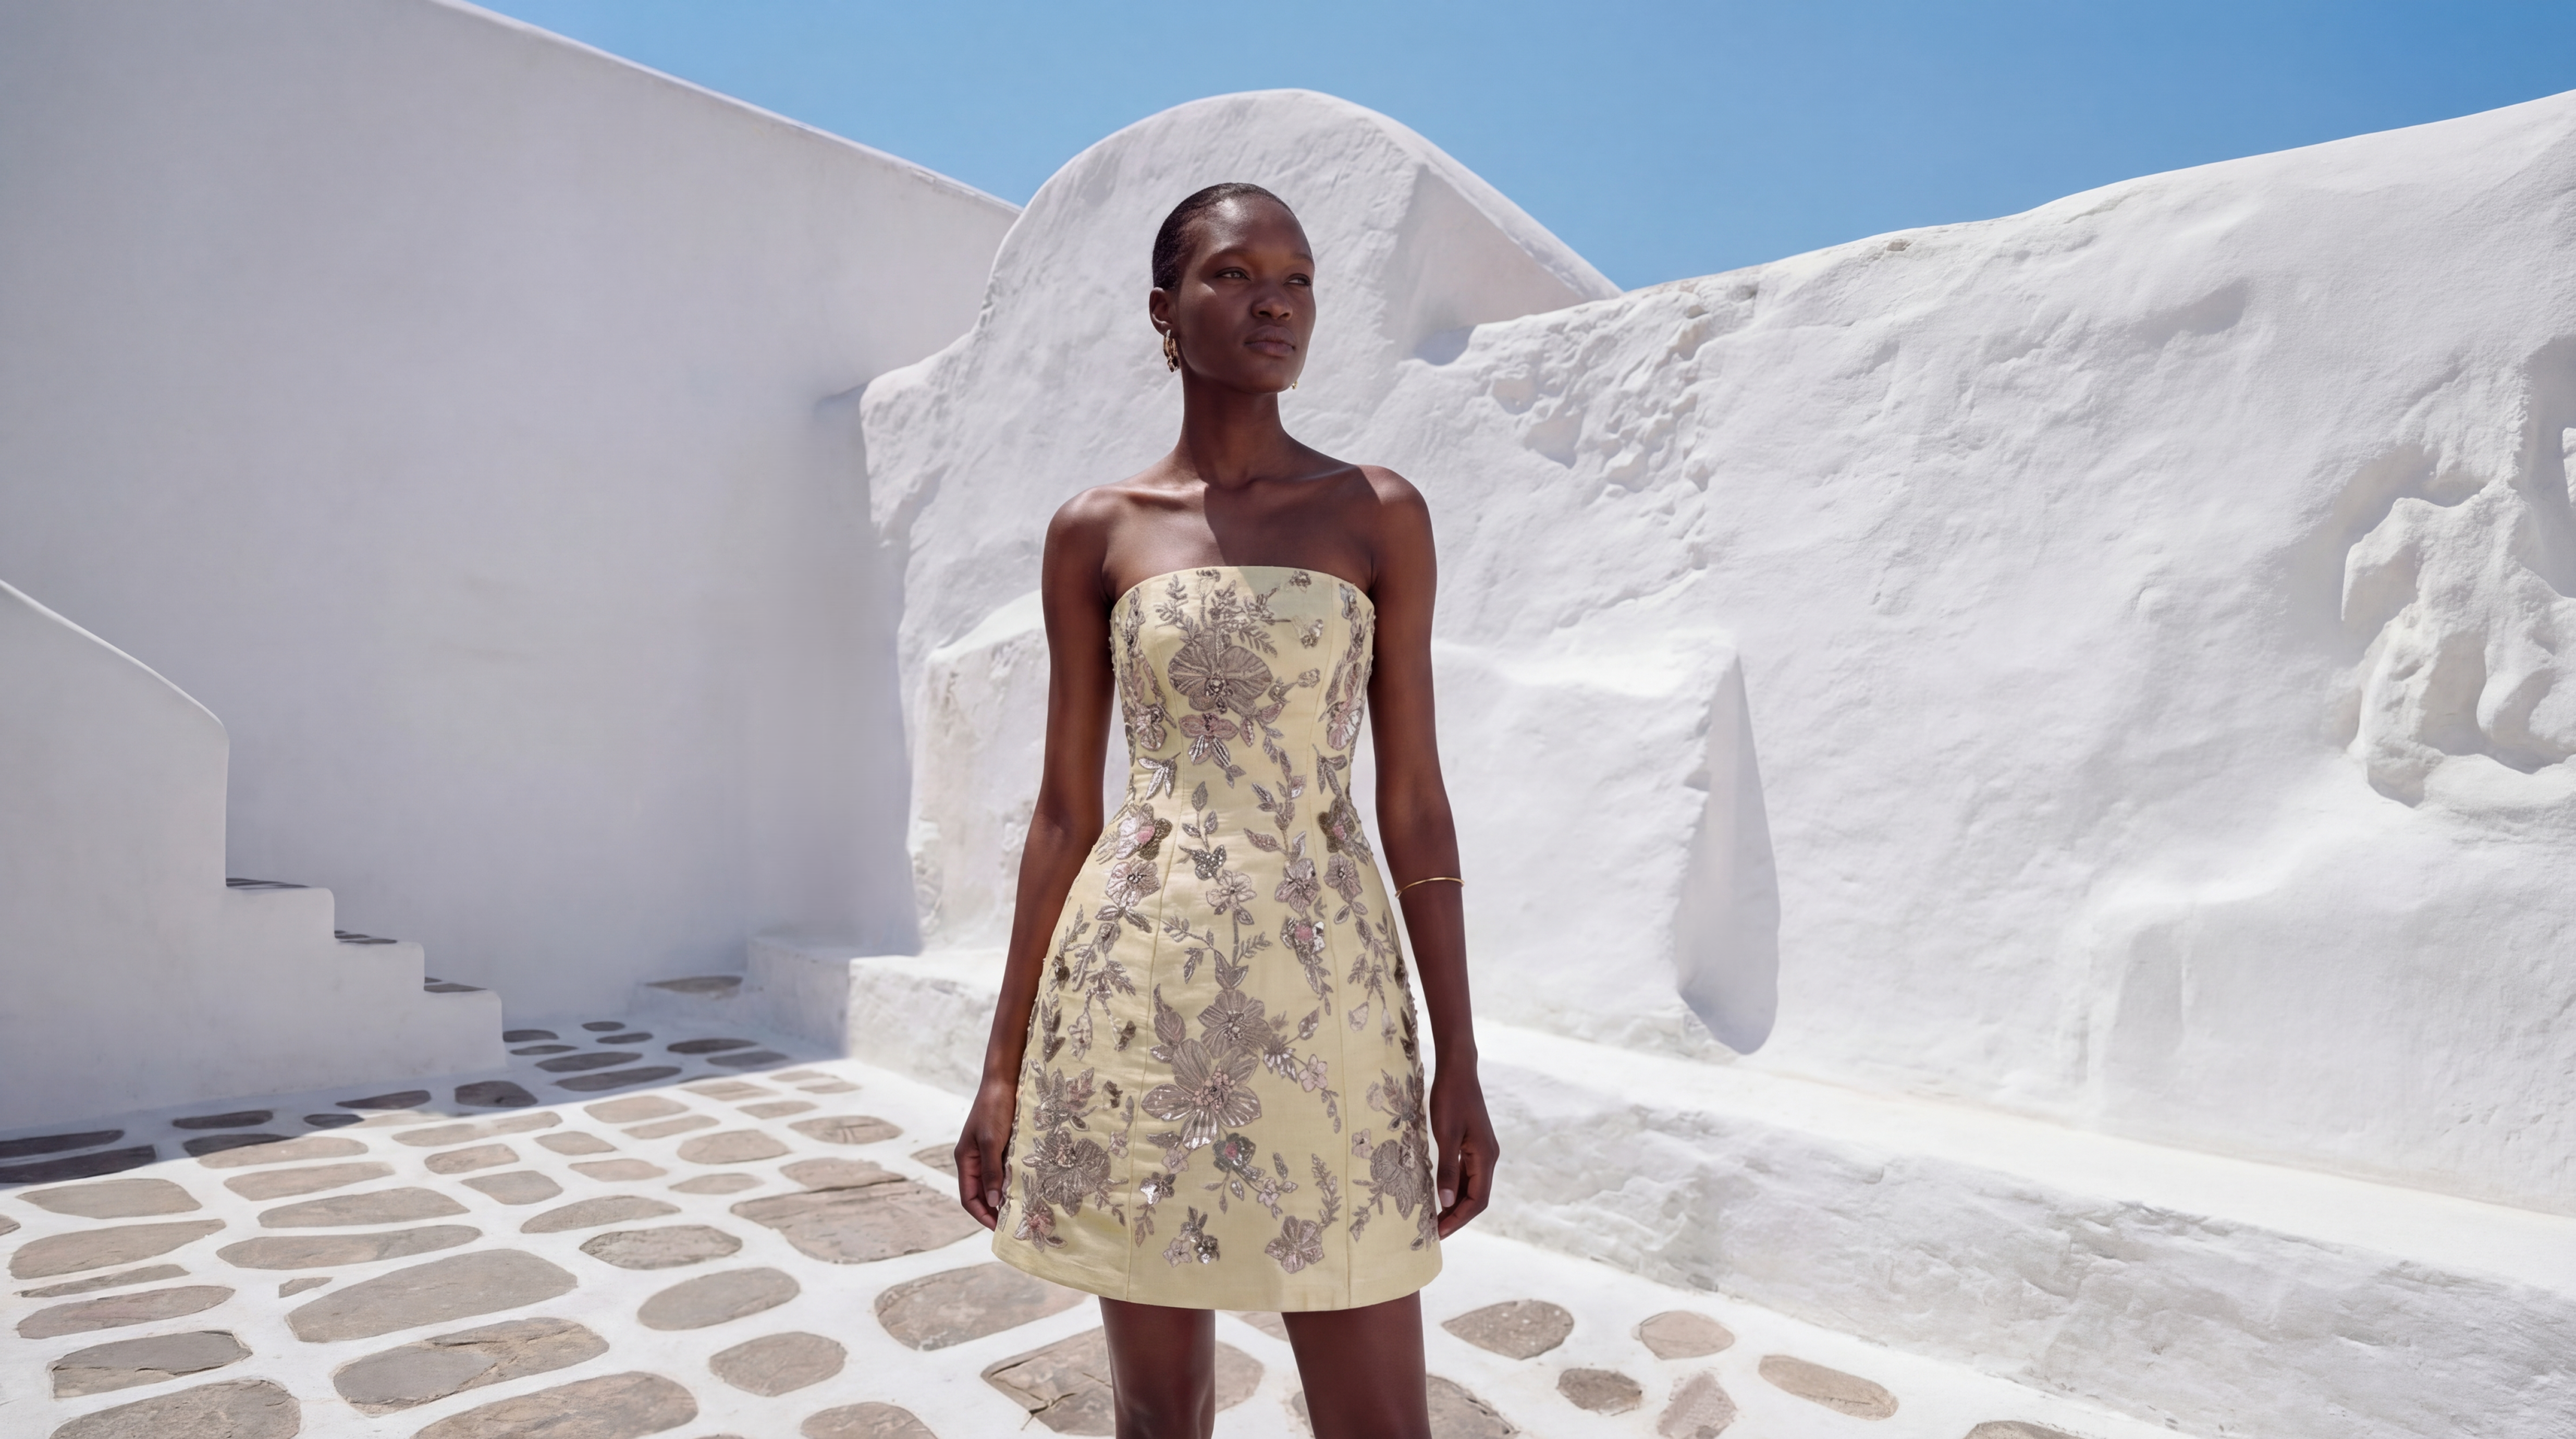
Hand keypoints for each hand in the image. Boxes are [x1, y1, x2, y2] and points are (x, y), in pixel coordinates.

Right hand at [955, 1075, 1018, 1229]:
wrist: (1005, 1079)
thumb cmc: (995, 1108)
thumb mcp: (992, 1141)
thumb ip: (991, 1171)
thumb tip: (992, 1202)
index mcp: (966, 1159)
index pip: (969, 1198)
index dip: (982, 1215)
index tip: (999, 1228)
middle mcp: (975, 1159)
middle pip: (981, 1193)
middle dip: (995, 1210)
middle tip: (1015, 1224)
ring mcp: (988, 1152)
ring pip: (995, 1183)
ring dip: (1006, 1197)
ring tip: (1024, 1210)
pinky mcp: (1002, 1146)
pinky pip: (1005, 1170)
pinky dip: (1014, 1181)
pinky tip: (1028, 1188)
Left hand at [1429, 1064, 1497, 1237]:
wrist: (1457, 1071)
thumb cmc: (1450, 1098)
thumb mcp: (1446, 1135)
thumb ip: (1447, 1169)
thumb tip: (1447, 1202)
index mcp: (1486, 1157)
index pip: (1477, 1200)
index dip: (1459, 1219)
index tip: (1439, 1233)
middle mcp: (1489, 1158)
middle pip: (1477, 1198)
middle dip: (1457, 1217)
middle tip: (1434, 1232)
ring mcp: (1482, 1151)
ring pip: (1472, 1187)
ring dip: (1456, 1205)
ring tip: (1435, 1220)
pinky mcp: (1473, 1145)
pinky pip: (1467, 1175)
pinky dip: (1455, 1189)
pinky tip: (1440, 1196)